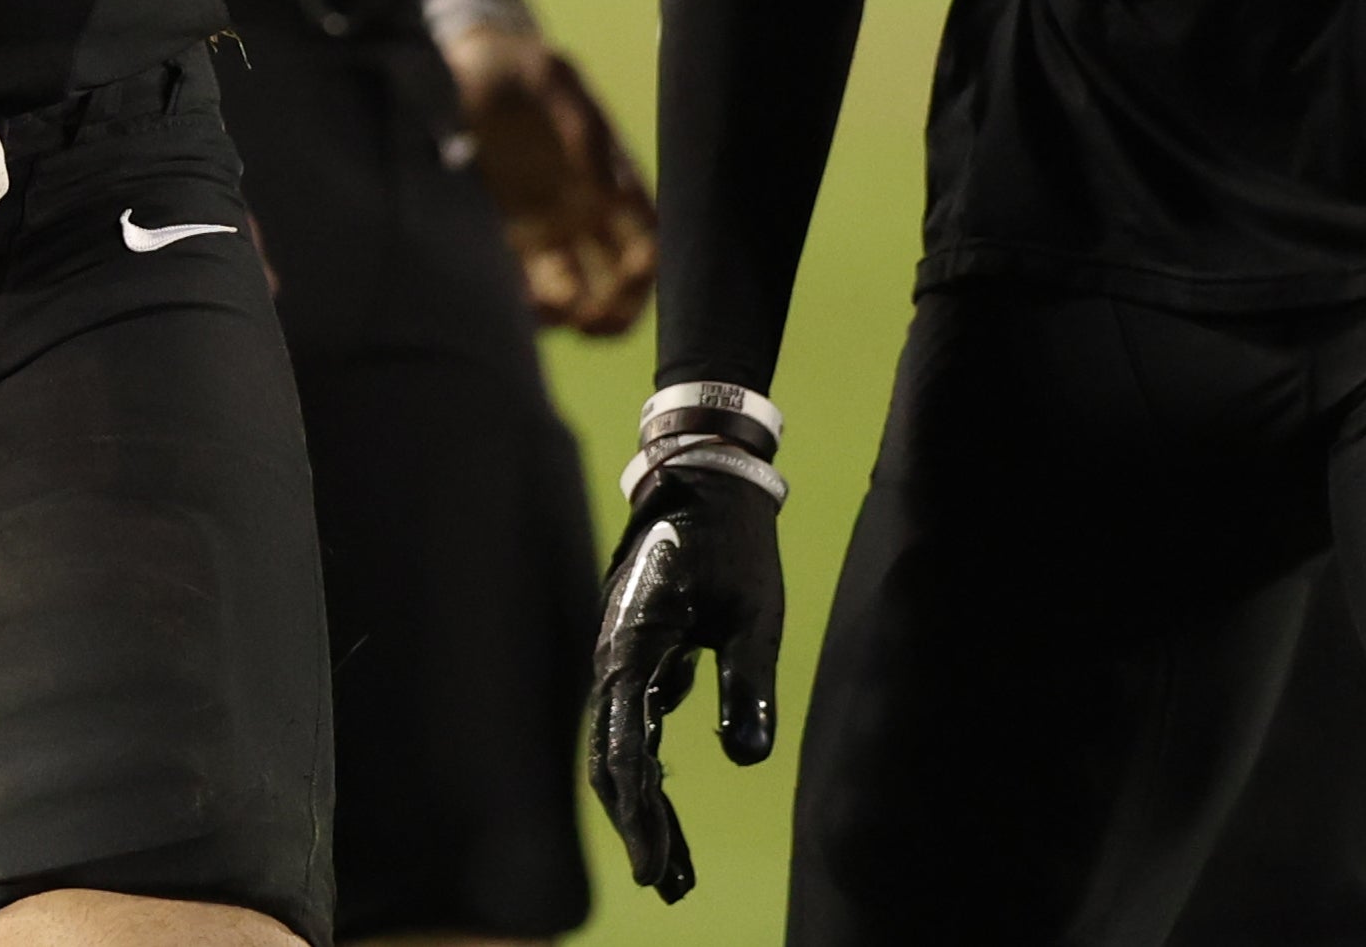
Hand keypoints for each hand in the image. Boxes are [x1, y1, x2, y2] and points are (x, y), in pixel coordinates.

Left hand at [446, 22, 660, 336]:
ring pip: (572, 293)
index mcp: (610, 179)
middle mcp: (584, 213)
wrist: (455, 64)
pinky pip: (521, 283)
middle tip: (586, 322)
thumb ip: (581, 124)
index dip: (645, 272)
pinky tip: (510, 303)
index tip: (627, 281)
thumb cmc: (512, 66)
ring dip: (566, 315)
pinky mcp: (502, 235)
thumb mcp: (549, 76)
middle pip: (618, 284)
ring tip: (539, 310)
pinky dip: (522, 304)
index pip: (646, 241)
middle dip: (613, 314)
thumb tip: (608, 191)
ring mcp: (543, 228)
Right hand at [587, 454, 786, 901]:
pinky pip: (632, 723)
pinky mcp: (634, 653)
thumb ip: (746, 684)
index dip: (641, 818)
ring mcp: (618, 656)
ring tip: (673, 869)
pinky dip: (646, 767)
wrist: (702, 481)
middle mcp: (613, 658)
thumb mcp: (753, 613)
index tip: (657, 871)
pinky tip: (668, 801)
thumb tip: (746, 761)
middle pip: (611, 761)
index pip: (626, 751)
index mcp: (633, 647)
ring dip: (642, 805)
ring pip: (618, 746)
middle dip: (637, 826)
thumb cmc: (732, 545)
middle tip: (669, 885)